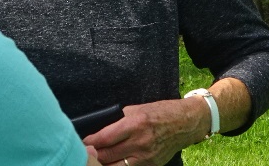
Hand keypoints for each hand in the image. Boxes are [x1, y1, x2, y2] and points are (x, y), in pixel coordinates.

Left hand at [81, 98, 207, 165]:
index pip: (104, 138)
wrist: (186, 123)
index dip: (89, 142)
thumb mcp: (139, 108)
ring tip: (95, 160)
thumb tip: (101, 128)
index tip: (82, 142)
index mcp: (136, 123)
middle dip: (92, 155)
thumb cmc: (162, 112)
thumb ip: (120, 120)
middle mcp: (140, 142)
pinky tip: (111, 164)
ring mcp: (146, 157)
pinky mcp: (151, 165)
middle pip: (106, 155)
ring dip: (102, 164)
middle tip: (84, 153)